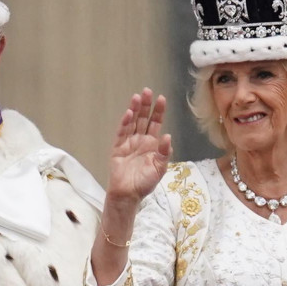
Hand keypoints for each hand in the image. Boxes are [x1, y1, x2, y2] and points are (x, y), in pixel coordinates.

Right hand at [107, 88, 172, 206]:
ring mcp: (128, 142)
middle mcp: (140, 140)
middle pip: (143, 118)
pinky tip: (129, 113)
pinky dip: (125, 123)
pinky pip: (122, 133)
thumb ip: (164, 153)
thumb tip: (168, 136)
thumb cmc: (145, 183)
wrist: (128, 194)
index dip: (158, 111)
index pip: (156, 123)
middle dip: (146, 105)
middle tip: (147, 91)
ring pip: (132, 122)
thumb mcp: (160, 168)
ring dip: (134, 109)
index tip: (161, 98)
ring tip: (137, 97)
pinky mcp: (118, 147)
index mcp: (152, 144)